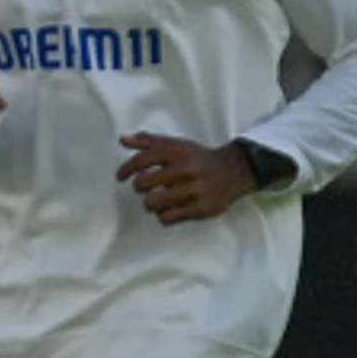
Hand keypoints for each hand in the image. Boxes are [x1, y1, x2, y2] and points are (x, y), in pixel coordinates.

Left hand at [116, 133, 259, 224]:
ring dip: (150, 203)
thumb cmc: (199, 158)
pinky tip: (169, 208)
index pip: (140, 161)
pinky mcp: (201, 208)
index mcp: (177, 153)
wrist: (235, 170)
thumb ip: (149, 142)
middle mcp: (185, 170)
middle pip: (143, 184)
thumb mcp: (176, 145)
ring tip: (157, 200)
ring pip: (152, 203)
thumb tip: (123, 140)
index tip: (121, 176)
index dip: (125, 170)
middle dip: (140, 187)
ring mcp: (193, 191)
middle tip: (146, 188)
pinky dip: (163, 215)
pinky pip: (167, 218)